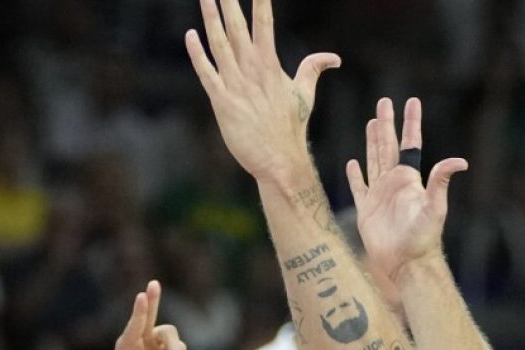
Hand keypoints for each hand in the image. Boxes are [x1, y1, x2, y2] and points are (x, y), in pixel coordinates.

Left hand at [115, 281, 185, 349]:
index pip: (135, 326)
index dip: (140, 311)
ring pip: (171, 334)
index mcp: (126, 348)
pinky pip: (180, 345)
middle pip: (150, 315)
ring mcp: (152, 343)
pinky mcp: (166, 349)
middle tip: (154, 283)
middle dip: (153, 301)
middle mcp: (139, 341)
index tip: (141, 296)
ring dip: (176, 349)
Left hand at [186, 0, 339, 186]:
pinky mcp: (223, 103)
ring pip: (220, 44)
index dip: (259, 0)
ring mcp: (236, 86)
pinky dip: (198, 55)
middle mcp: (252, 70)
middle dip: (229, 1)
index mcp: (270, 64)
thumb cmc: (291, 128)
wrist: (279, 160)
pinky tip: (190, 36)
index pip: (264, 22)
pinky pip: (207, 74)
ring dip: (210, 18)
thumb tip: (334, 58)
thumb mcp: (305, 94)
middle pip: (238, 26)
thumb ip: (313, 68)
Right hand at [346, 97, 467, 282]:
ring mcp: (379, 196)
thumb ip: (440, 182)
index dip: (410, 123)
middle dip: (386, 125)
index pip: (410, 144)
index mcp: (409, 179)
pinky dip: (355, 176)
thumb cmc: (423, 238)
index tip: (411, 102)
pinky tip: (352, 164)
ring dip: (371, 142)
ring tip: (371, 123)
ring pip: (374, 161)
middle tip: (383, 103)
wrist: (405, 263)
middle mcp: (394, 183)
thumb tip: (459, 161)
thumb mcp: (434, 207)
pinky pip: (358, 188)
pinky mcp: (365, 211)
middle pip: (388, 147)